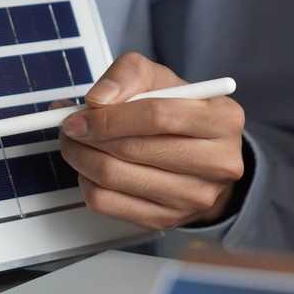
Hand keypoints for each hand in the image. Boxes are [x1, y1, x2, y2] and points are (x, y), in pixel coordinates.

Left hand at [53, 53, 244, 229]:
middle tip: (70, 126)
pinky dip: (87, 182)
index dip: (109, 116)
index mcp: (224, 120)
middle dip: (89, 136)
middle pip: (133, 150)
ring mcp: (194, 197)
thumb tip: (98, 100)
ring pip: (115, 179)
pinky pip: (107, 204)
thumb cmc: (179, 113)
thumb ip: (130, 74)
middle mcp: (217, 163)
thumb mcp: (162, 80)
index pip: (157, 117)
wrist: (201, 156)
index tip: (79, 115)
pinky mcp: (167, 219)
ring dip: (81, 158)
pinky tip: (91, 167)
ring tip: (77, 142)